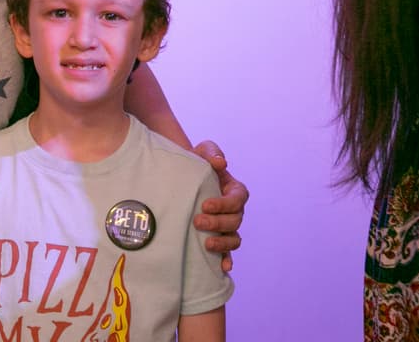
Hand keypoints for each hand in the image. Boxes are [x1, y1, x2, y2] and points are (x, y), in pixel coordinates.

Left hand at [191, 139, 247, 272]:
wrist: (181, 176)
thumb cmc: (196, 162)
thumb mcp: (203, 151)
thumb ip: (212, 153)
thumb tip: (220, 163)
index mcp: (234, 190)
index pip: (238, 198)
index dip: (224, 204)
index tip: (205, 204)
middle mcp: (234, 210)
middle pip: (235, 221)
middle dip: (218, 223)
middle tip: (197, 222)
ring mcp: (227, 226)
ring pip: (234, 238)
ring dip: (223, 244)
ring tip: (206, 244)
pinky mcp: (217, 237)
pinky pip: (228, 252)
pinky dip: (226, 259)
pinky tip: (222, 268)